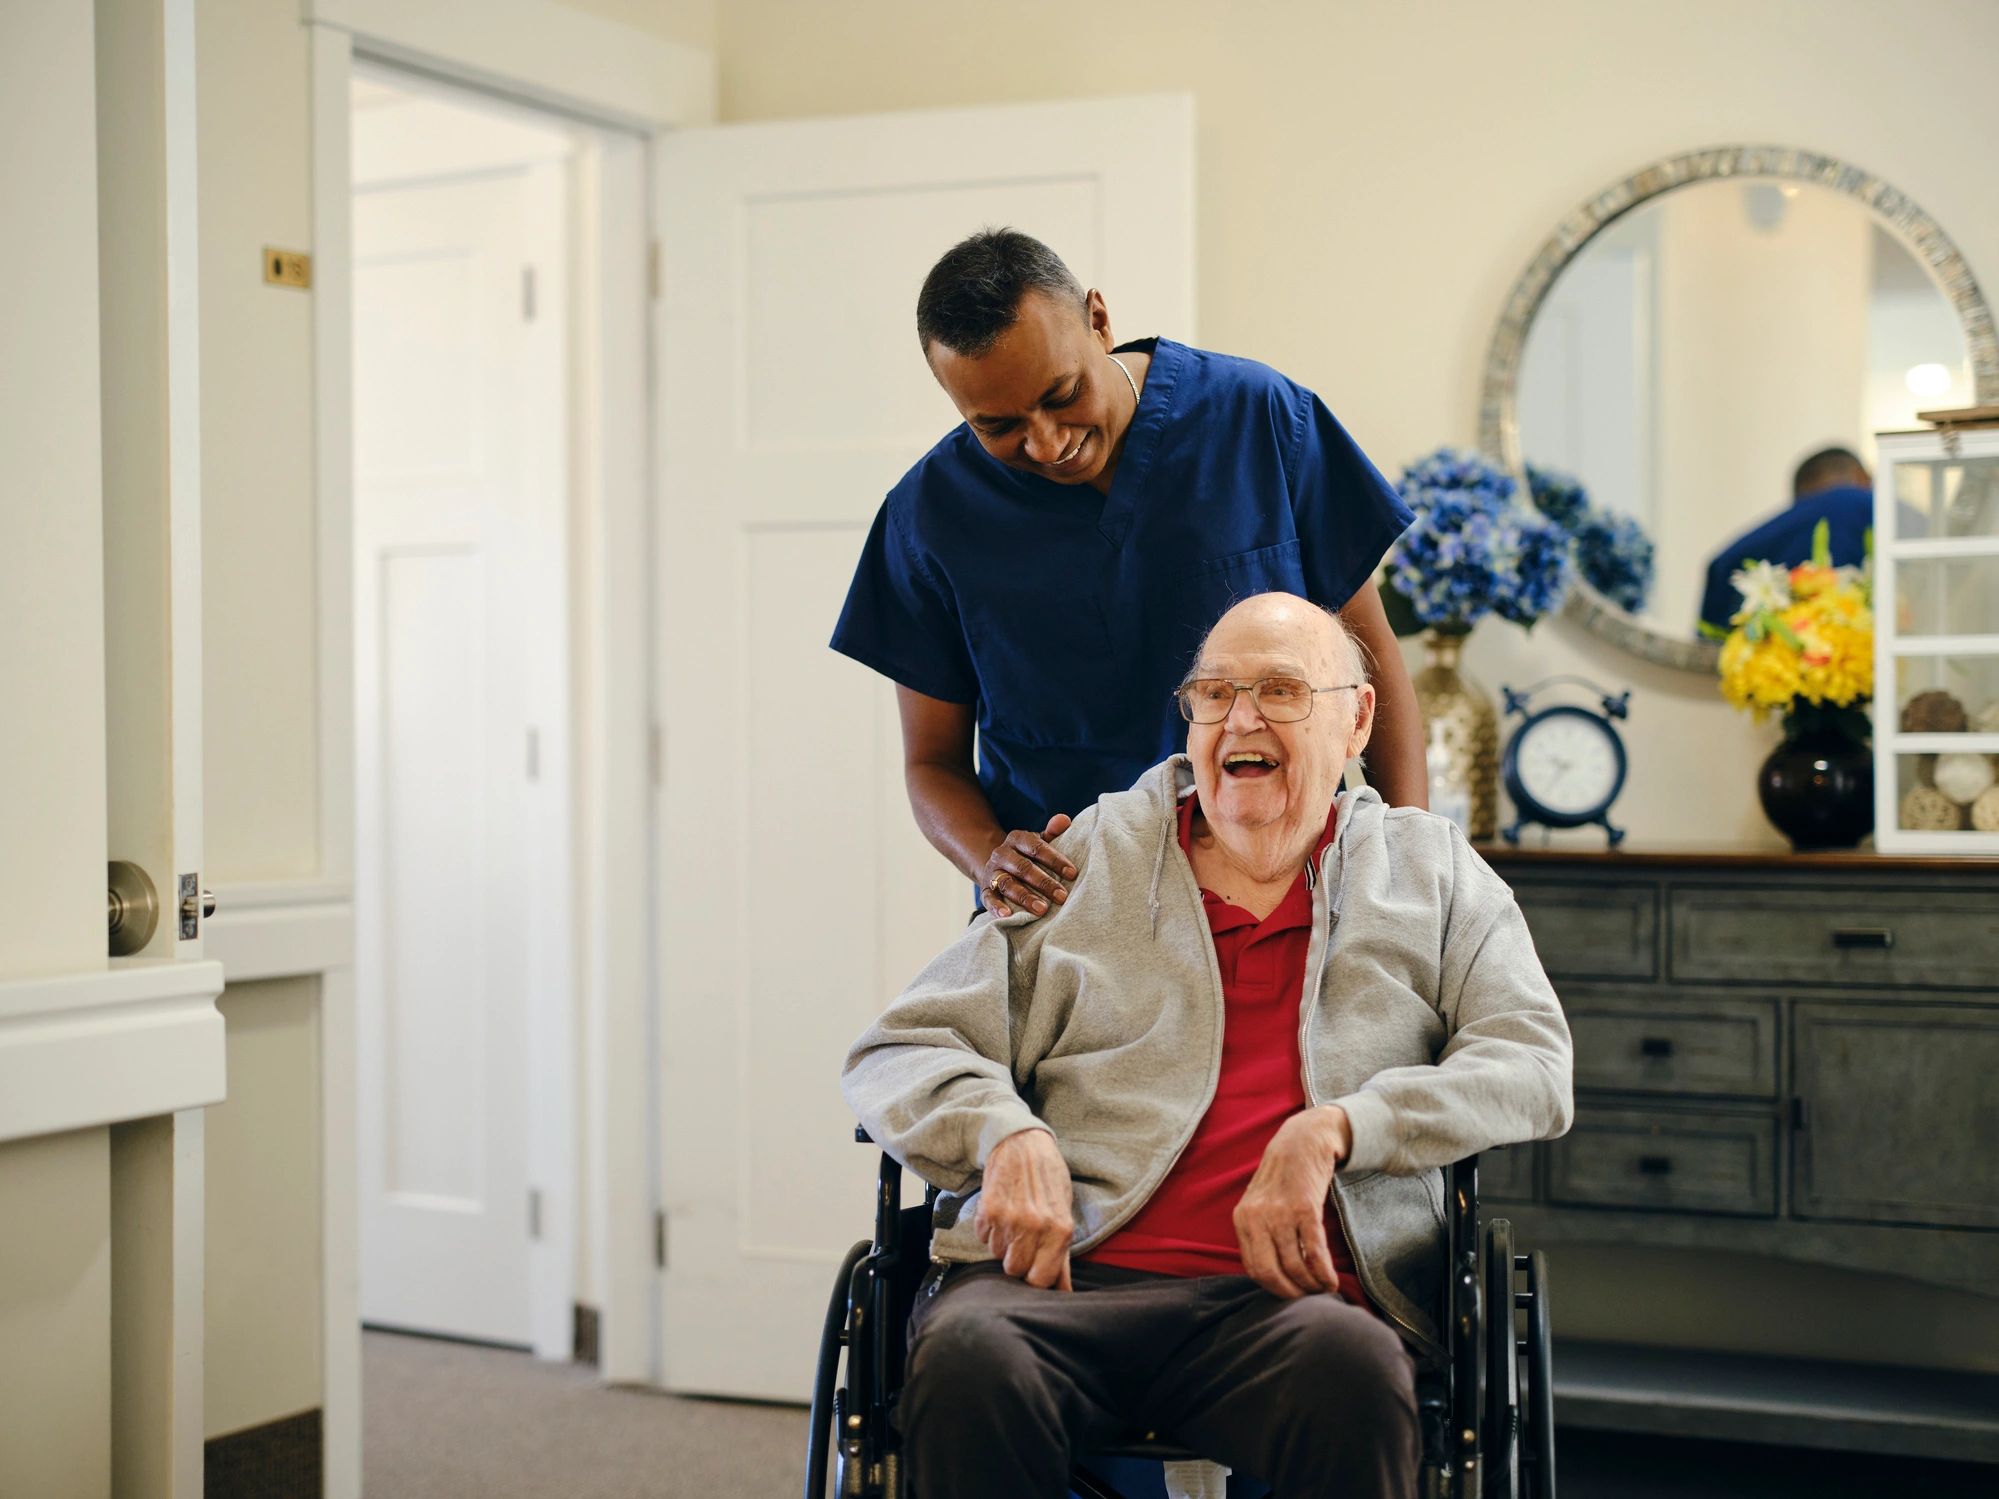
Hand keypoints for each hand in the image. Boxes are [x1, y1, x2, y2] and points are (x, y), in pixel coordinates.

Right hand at [973, 1127, 1074, 1289]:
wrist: (1022, 1142)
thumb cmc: (1048, 1178)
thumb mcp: (1064, 1213)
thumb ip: (1062, 1257)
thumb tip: (1064, 1293)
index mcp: (1060, 1230)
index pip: (1040, 1280)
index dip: (1035, 1277)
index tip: (1033, 1268)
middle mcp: (1035, 1226)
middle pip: (1014, 1270)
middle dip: (1017, 1259)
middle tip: (1023, 1239)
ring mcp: (1009, 1219)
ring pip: (996, 1254)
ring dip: (1002, 1243)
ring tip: (1013, 1219)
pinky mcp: (987, 1210)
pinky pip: (982, 1237)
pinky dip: (988, 1229)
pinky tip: (1000, 1210)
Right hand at [980, 814, 1076, 918]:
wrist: (999, 866)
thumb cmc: (1027, 856)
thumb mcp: (1038, 842)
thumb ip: (1052, 832)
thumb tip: (1065, 820)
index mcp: (1017, 838)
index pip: (1036, 847)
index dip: (1054, 860)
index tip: (1072, 874)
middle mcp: (1002, 854)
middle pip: (1023, 867)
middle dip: (1044, 882)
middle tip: (1062, 896)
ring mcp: (993, 872)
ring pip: (1007, 883)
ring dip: (1025, 897)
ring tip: (1042, 909)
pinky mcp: (985, 889)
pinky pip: (989, 898)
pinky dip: (996, 907)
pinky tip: (1007, 915)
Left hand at [1233, 1105, 1351, 1299]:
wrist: (1302, 1141)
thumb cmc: (1282, 1178)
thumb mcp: (1259, 1203)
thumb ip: (1259, 1233)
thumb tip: (1270, 1276)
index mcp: (1242, 1219)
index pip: (1253, 1267)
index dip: (1273, 1287)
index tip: (1290, 1295)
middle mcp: (1257, 1217)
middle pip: (1270, 1272)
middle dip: (1291, 1292)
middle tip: (1307, 1298)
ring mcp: (1280, 1213)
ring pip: (1295, 1265)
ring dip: (1311, 1285)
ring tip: (1322, 1289)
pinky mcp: (1305, 1208)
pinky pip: (1314, 1251)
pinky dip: (1323, 1272)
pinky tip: (1331, 1281)